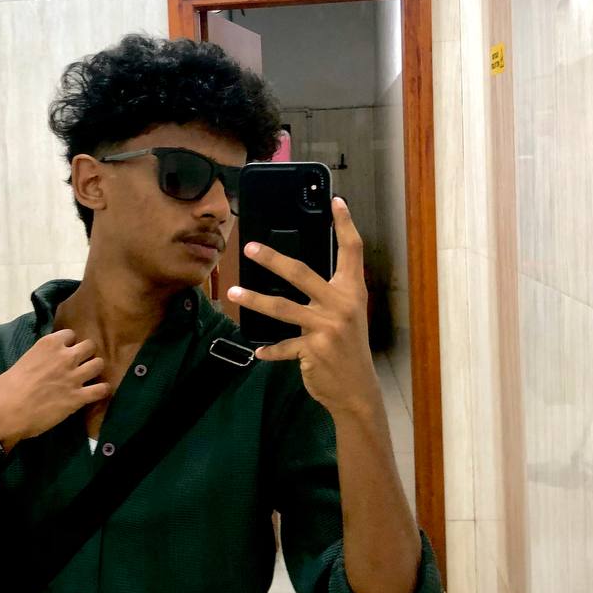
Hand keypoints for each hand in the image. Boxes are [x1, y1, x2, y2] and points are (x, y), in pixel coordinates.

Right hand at [0, 330, 108, 449]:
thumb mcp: (23, 361)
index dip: (69, 344)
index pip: (70, 334)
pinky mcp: (78, 397)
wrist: (5, 411)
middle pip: (89, 346)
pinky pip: (102, 389)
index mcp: (49, 344)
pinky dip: (102, 390)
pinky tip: (98, 392)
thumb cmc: (5, 388)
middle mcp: (65, 356)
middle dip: (86, 354)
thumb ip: (40, 358)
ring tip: (89, 377)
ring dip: (95, 370)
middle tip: (80, 363)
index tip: (65, 351)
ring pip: (99, 364)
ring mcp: (74, 376)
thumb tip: (45, 364)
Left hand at [227, 196, 373, 415]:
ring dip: (254, 300)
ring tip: (234, 292)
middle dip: (273, 259)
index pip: (352, 251)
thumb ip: (330, 295)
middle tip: (249, 247)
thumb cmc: (349, 349)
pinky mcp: (312, 349)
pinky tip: (257, 350)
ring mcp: (326, 327)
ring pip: (282, 308)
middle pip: (302, 273)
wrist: (358, 390)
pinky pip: (282, 346)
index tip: (335, 202)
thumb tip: (297, 276)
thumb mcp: (349, 316)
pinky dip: (269, 349)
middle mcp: (341, 305)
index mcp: (352, 292)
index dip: (345, 224)